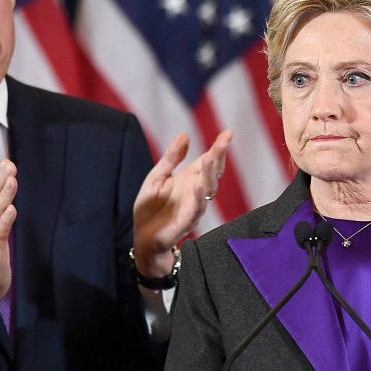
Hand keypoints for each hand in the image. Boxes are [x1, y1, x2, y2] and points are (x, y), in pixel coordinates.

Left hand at [132, 129, 231, 276]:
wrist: (142, 237)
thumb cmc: (150, 207)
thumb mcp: (157, 176)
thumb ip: (171, 158)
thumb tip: (185, 135)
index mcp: (188, 178)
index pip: (207, 159)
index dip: (218, 147)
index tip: (228, 132)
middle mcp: (195, 191)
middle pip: (212, 171)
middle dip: (218, 156)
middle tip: (223, 141)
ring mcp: (193, 206)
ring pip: (208, 189)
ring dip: (209, 174)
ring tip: (209, 158)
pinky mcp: (186, 221)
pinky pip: (196, 209)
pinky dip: (199, 197)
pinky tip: (198, 186)